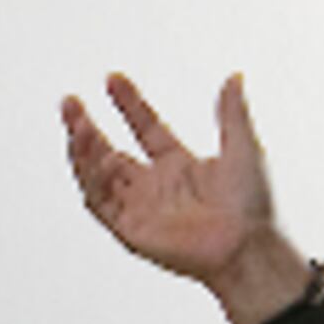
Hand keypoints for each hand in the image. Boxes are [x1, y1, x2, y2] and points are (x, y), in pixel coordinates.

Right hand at [61, 71, 316, 323]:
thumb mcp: (243, 148)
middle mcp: (155, 187)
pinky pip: (101, 203)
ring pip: (97, 177)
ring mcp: (140, 209)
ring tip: (79, 126)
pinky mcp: (131, 231)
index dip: (129, 104)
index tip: (113, 79)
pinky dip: (92, 180)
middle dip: (85, 128)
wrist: (248, 247)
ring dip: (84, 151)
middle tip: (69, 103)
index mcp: (179, 166)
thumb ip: (232, 112)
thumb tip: (235, 77)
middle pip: (109, 152)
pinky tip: (95, 157)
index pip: (145, 128)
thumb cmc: (253, 207)